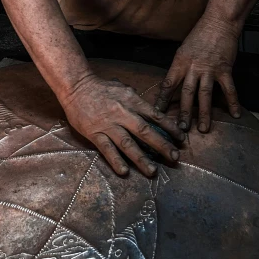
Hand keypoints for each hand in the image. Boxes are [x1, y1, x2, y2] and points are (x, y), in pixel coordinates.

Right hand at [61, 73, 184, 176]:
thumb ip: (136, 99)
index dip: (169, 128)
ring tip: (153, 170)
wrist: (76, 86)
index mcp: (131, 100)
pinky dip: (116, 160)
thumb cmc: (101, 87)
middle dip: (161, 145)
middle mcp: (122, 113)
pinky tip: (124, 171)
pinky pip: (106, 149)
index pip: (155, 115)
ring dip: (141, 158)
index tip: (181, 139)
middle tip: (175, 158)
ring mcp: (108, 124)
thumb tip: (150, 109)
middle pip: (145, 131)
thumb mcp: (122, 87)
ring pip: (127, 143)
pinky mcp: (94, 133)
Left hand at [155, 16, 240, 132]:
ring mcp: (210, 69)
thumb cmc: (200, 34)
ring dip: (204, 113)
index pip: (168, 83)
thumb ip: (181, 67)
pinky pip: (229, 89)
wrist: (219, 22)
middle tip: (181, 128)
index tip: (157, 113)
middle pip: (186, 92)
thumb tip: (174, 84)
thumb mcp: (184, 49)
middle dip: (183, 112)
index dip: (162, 99)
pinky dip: (232, 102)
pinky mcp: (224, 69)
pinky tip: (235, 114)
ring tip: (203, 128)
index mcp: (180, 61)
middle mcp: (193, 67)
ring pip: (205, 94)